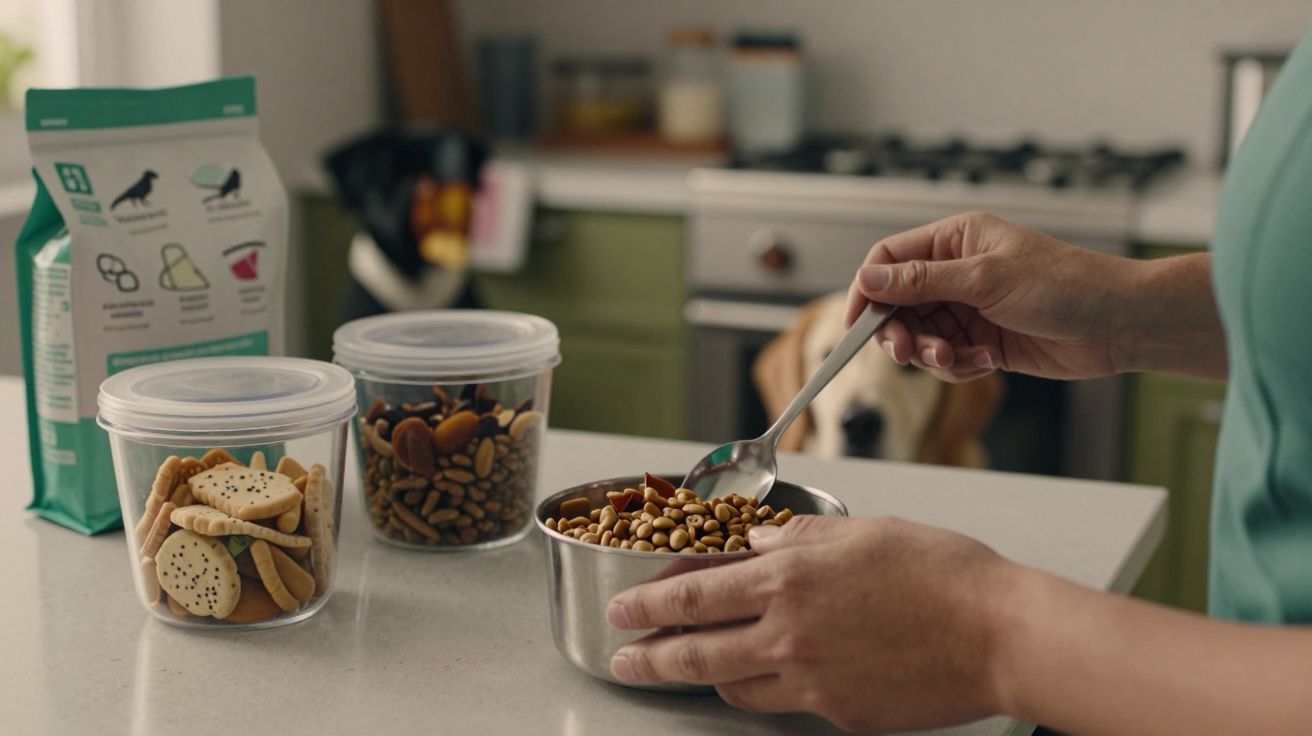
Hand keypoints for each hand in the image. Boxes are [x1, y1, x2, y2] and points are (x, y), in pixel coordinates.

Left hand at [605, 515, 1022, 733]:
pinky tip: (767, 677)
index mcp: (789, 577)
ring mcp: (812, 681)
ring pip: (732, 687)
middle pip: (694, 653)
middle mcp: (789, 633)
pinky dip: (763, 690)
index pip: (693, 595)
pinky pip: (783, 704)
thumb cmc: (942, 573)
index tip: (622, 608)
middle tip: (623, 659)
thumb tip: (757, 540)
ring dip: (703, 677)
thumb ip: (800, 536)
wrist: (999, 635)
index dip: (647, 602)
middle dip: (647, 657)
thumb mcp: (864, 531)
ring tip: (689, 667)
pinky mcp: (839, 713)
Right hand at [844, 211, 1138, 381]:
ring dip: (931, 355)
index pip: (890, 260)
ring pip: (921, 336)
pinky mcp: (983, 342)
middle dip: (900, 332)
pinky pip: (948, 359)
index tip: (857, 324)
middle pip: (899, 304)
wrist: (1117, 323)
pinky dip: (958, 367)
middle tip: (908, 351)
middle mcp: (958, 272)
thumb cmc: (1067, 285)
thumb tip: (870, 279)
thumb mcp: (985, 279)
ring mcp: (970, 308)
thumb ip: (921, 281)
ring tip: (955, 360)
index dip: (868, 290)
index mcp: (956, 240)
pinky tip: (984, 363)